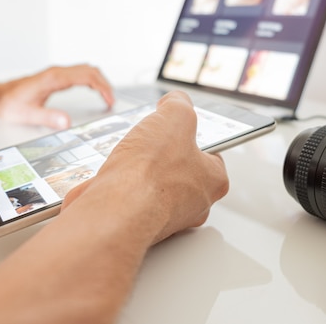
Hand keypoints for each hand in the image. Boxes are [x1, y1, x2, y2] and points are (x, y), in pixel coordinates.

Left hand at [0, 64, 114, 128]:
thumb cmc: (10, 104)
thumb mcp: (28, 115)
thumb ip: (48, 118)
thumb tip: (67, 122)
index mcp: (54, 78)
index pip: (86, 76)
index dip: (102, 87)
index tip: (109, 100)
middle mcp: (57, 72)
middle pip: (90, 70)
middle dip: (105, 84)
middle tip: (112, 101)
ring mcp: (57, 73)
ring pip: (87, 69)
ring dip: (100, 80)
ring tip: (107, 97)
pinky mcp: (57, 77)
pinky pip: (81, 73)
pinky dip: (92, 81)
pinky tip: (95, 91)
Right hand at [62, 90, 228, 243]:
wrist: (115, 209)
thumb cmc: (150, 171)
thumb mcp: (175, 115)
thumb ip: (179, 103)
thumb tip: (174, 101)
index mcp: (214, 181)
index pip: (210, 152)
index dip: (191, 135)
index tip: (177, 128)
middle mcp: (195, 204)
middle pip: (180, 169)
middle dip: (161, 154)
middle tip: (148, 143)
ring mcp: (165, 218)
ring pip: (152, 184)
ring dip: (137, 169)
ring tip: (126, 159)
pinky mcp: (137, 224)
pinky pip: (130, 198)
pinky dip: (118, 186)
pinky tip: (111, 177)